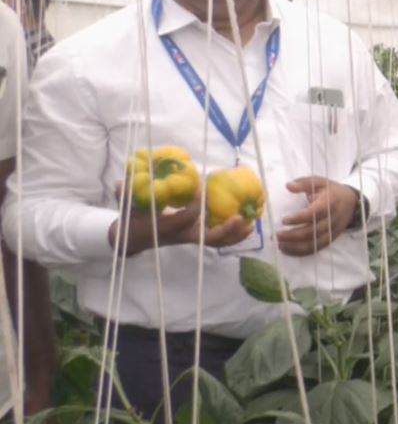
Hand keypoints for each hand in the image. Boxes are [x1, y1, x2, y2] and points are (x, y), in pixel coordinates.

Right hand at [112, 193, 253, 255]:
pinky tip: (246, 225)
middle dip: (225, 230)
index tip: (201, 189)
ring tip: (250, 223)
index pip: (186, 219)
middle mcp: (183, 235)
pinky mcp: (196, 237)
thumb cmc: (133, 219)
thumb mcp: (127, 207)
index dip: (195, 206)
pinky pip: (217, 239)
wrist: (132, 238)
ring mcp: (191, 238)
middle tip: (239, 217)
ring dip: (235, 235)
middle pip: (208, 239)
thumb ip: (125, 195)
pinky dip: (233, 234)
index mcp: (168, 228)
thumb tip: (121, 182)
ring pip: (217, 242)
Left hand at [278, 177, 360, 256]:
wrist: (351, 201)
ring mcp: (332, 231)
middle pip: (312, 232)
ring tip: (280, 245)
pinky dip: (302, 252)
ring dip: (296, 247)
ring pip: (314, 243)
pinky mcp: (331, 239)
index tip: (284, 220)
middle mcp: (332, 219)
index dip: (299, 218)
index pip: (314, 213)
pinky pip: (317, 249)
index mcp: (329, 203)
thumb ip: (304, 183)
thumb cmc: (331, 191)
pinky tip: (289, 250)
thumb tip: (288, 186)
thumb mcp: (319, 182)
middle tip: (278, 235)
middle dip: (293, 235)